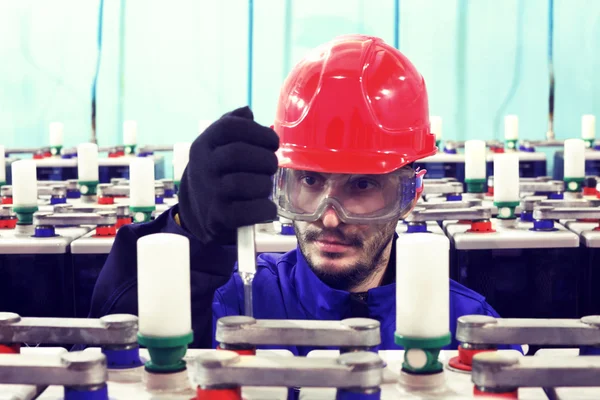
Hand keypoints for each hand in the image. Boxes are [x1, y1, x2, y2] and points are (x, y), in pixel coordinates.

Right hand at [178, 106, 278, 244]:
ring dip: (265, 184)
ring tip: (265, 185)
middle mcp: (203, 166)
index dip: (258, 132)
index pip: (229, 127)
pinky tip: (268, 206)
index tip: (272, 142)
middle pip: (239, 154)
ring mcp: (209, 192)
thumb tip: (247, 112)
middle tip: (272, 166)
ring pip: (245, 183)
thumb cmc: (220, 170)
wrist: (200, 209)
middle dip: (265, 159)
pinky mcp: (218, 217)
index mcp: (204, 144)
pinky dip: (265, 209)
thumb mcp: (218, 145)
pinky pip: (248, 211)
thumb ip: (234, 124)